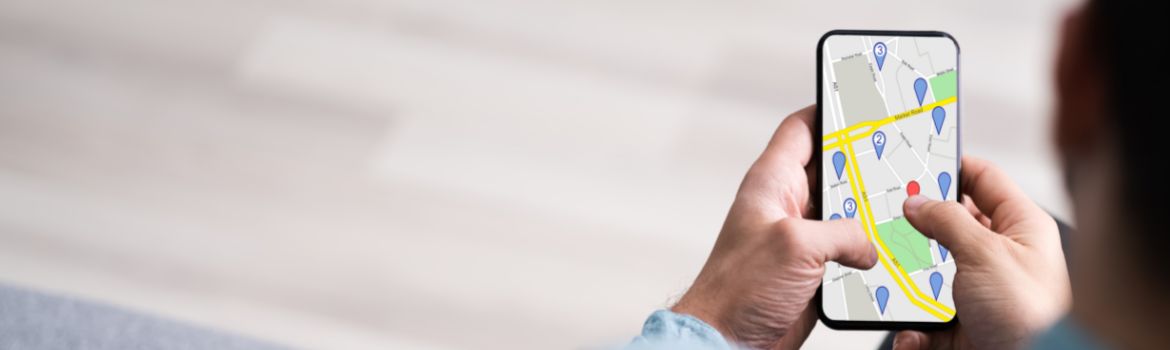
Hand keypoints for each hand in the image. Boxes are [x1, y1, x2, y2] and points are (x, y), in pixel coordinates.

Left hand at [672, 106, 877, 348]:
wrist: (728, 342)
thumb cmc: (738, 291)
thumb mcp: (795, 246)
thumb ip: (842, 233)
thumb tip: (869, 244)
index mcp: (772, 183)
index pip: (802, 128)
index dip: (830, 109)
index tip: (863, 101)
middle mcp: (786, 205)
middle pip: (833, 168)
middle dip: (865, 162)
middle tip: (901, 153)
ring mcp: (800, 237)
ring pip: (846, 210)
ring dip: (871, 210)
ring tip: (903, 201)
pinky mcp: (812, 268)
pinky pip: (848, 247)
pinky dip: (870, 248)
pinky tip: (891, 249)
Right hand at [893, 157, 1071, 349]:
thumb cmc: (1033, 317)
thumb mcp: (986, 254)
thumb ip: (948, 220)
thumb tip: (918, 201)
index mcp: (1020, 227)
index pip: (983, 179)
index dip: (951, 166)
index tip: (915, 163)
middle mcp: (1001, 256)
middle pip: (948, 227)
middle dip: (918, 228)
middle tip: (891, 220)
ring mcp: (981, 292)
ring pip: (931, 273)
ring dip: (909, 282)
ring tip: (895, 280)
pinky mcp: (964, 325)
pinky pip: (926, 319)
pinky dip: (913, 327)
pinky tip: (913, 330)